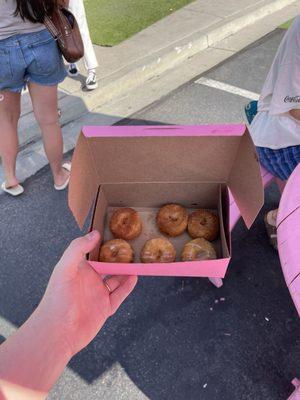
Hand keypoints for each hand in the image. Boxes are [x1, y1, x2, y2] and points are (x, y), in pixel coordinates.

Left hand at [36, 231, 136, 355]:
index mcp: (78, 269)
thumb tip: (95, 233)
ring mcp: (98, 294)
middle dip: (118, 256)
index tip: (115, 232)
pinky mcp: (105, 307)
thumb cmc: (57, 299)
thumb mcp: (65, 268)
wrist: (58, 333)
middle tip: (131, 245)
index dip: (102, 243)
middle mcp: (89, 280)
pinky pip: (120, 294)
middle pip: (107, 265)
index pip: (93, 252)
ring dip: (126, 270)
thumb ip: (78, 249)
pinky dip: (128, 286)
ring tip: (136, 259)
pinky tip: (135, 276)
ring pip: (116, 279)